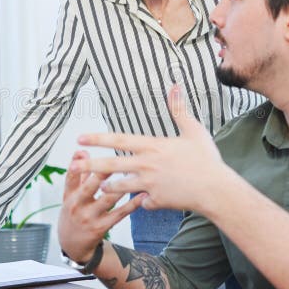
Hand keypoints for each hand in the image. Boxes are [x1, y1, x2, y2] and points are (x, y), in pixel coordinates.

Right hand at [58, 150, 143, 262]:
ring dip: (122, 186)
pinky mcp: (101, 227)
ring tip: (135, 174)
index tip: (87, 150)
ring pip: (107, 199)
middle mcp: (78, 205)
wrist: (72, 244)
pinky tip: (142, 195)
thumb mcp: (70, 195)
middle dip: (102, 173)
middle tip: (117, 159)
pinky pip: (119, 214)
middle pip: (89, 186)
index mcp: (69, 195)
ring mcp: (89, 217)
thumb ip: (78, 173)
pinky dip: (132, 204)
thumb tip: (83, 152)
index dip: (77, 163)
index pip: (71, 176)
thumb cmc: (74, 213)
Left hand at [71, 85, 226, 213]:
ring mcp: (149, 185)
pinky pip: (141, 202)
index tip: (81, 138)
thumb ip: (179, 109)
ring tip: (98, 186)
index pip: (118, 140)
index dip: (98, 139)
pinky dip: (142, 201)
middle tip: (73, 164)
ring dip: (108, 186)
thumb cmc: (206, 159)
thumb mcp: (193, 130)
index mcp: (152, 146)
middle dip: (89, 165)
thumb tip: (175, 85)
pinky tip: (145, 201)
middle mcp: (146, 165)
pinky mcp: (155, 201)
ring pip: (119, 187)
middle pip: (111, 165)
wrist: (216, 189)